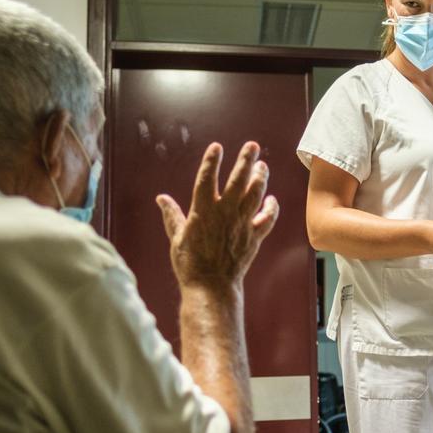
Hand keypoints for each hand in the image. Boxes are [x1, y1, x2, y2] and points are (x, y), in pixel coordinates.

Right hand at [157, 141, 279, 288]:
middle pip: (237, 181)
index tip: (217, 146)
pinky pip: (267, 219)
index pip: (206, 179)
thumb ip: (172, 215)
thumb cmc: (190, 264)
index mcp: (202, 211)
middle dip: (245, 161)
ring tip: (263, 165)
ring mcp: (241, 224)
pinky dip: (271, 208)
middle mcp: (224, 213)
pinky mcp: (254, 237)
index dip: (211, 161)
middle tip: (252, 146)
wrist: (211, 287)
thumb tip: (161, 198)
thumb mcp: (176, 238)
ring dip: (261, 178)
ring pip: (255, 195)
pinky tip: (271, 199)